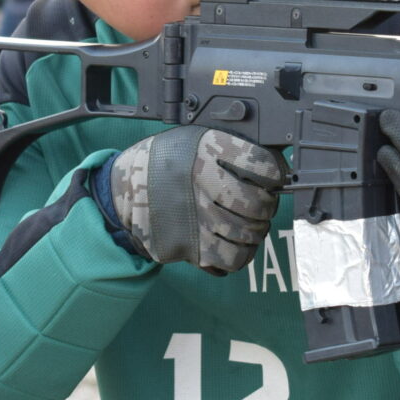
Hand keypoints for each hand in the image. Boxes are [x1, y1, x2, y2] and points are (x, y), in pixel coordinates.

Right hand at [107, 126, 286, 274]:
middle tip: (262, 204)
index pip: (261, 165)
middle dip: (267, 207)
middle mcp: (199, 183)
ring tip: (247, 224)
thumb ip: (231, 150)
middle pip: (257, 205)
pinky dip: (240, 253)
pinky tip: (235, 242)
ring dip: (255, 232)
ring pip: (248, 236)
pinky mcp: (187, 246)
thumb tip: (274, 168)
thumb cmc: (170, 161)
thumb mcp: (196, 139)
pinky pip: (231, 259)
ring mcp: (193, 218)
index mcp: (205, 150)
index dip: (274, 173)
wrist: (125, 188)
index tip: (273, 177)